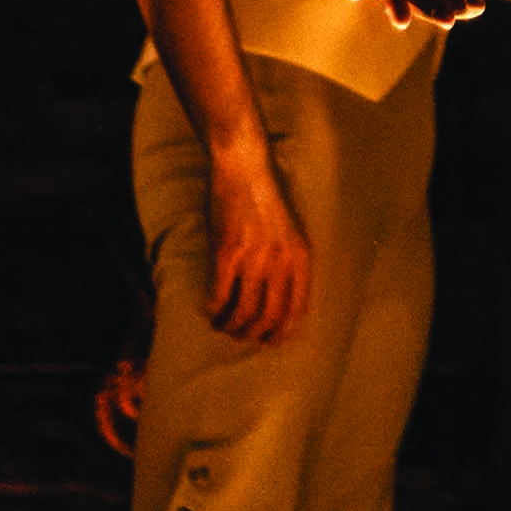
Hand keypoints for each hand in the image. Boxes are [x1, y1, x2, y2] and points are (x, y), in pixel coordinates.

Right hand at [203, 145, 313, 346]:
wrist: (245, 169)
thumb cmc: (266, 198)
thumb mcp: (290, 231)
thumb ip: (288, 262)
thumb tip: (278, 297)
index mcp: (301, 257)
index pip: (297, 310)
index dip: (282, 332)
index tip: (270, 341)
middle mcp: (281, 262)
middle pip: (269, 317)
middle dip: (254, 334)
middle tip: (242, 337)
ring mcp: (254, 259)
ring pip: (244, 312)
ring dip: (231, 326)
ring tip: (223, 327)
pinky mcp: (228, 253)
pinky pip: (220, 295)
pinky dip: (214, 309)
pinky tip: (210, 310)